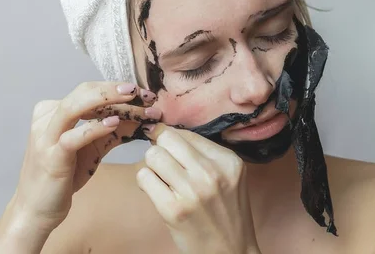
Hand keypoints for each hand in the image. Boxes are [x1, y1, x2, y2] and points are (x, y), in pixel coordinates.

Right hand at [12, 81, 160, 230]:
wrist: (37, 209)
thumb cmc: (65, 175)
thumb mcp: (93, 148)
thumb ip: (113, 130)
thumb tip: (142, 115)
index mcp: (54, 111)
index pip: (89, 91)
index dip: (117, 89)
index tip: (145, 94)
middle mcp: (47, 118)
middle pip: (83, 92)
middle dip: (115, 89)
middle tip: (142, 92)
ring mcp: (46, 136)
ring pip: (74, 107)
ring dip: (107, 100)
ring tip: (131, 96)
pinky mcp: (50, 157)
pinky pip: (72, 137)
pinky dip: (94, 128)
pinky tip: (114, 123)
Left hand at [137, 124, 261, 253]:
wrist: (230, 251)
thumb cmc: (225, 212)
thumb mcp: (228, 176)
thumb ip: (202, 154)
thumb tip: (161, 132)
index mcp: (227, 160)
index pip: (185, 133)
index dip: (172, 140)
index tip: (170, 150)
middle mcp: (211, 172)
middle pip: (166, 140)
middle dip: (160, 150)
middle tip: (165, 165)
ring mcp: (192, 191)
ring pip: (152, 156)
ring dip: (152, 167)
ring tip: (162, 179)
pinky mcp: (173, 209)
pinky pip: (144, 177)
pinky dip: (145, 183)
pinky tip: (157, 192)